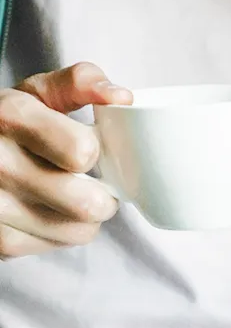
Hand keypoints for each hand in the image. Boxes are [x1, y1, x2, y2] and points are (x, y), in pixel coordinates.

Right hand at [0, 63, 131, 258]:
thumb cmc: (11, 122)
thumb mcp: (38, 92)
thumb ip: (80, 82)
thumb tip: (122, 98)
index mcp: (10, 117)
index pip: (82, 152)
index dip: (95, 150)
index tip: (88, 147)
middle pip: (87, 203)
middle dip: (104, 194)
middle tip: (97, 183)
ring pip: (79, 230)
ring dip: (89, 216)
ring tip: (76, 195)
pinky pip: (59, 245)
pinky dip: (65, 231)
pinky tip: (52, 210)